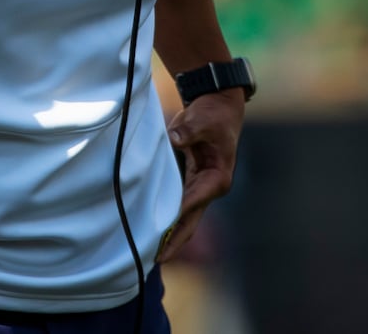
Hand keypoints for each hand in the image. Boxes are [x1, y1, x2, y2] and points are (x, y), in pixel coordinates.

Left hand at [156, 89, 243, 263]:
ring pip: (183, 218)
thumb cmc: (212, 115)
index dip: (176, 217)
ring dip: (168, 235)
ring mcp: (200, 187)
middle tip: (154, 260)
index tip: (160, 234)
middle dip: (174, 241)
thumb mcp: (202, 120)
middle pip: (190, 221)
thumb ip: (189, 131)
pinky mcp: (191, 183)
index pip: (193, 201)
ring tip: (149, 253)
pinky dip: (166, 220)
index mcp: (217, 178)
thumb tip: (177, 138)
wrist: (217, 107)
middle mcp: (210, 188)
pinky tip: (152, 231)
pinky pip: (177, 206)